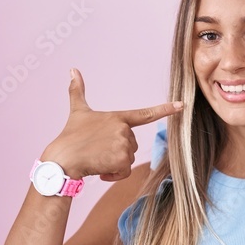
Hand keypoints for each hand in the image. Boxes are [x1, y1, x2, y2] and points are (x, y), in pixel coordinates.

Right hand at [42, 68, 182, 181]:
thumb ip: (78, 91)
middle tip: (98, 149)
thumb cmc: (70, 136)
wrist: (62, 158)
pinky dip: (113, 175)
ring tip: (97, 158)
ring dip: (114, 164)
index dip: (165, 110)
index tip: (182, 105)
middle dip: (117, 151)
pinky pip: (124, 172)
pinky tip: (99, 169)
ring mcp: (123, 144)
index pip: (145, 114)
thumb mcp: (77, 111)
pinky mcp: (121, 160)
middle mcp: (123, 129)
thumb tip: (72, 70)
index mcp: (118, 117)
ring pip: (128, 159)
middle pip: (132, 145)